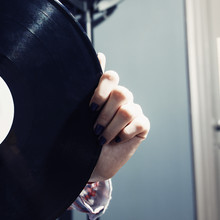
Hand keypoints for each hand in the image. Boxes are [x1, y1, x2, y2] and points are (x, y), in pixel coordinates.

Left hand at [88, 53, 149, 180]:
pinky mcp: (142, 126)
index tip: (90, 108)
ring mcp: (133, 111)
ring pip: (128, 109)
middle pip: (121, 93)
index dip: (102, 89)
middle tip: (94, 129)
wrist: (86, 164)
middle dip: (105, 114)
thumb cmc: (79, 137)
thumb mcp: (78, 113)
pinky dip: (125, 133)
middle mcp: (120, 99)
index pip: (110, 77)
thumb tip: (100, 55)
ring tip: (102, 139)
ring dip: (112, 127)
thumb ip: (86, 87)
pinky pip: (140, 122)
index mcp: (105, 92)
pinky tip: (117, 141)